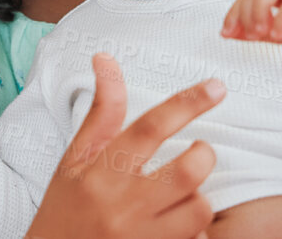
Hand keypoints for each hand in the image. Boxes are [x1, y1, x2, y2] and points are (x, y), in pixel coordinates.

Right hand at [25, 53, 223, 238]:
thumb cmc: (65, 209)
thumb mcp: (75, 159)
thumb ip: (101, 113)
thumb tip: (106, 60)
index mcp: (100, 171)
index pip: (150, 127)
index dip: (186, 103)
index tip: (216, 88)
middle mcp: (122, 204)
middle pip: (187, 171)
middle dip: (203, 156)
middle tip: (197, 153)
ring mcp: (140, 237)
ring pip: (199, 209)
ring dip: (199, 199)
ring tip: (184, 196)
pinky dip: (196, 231)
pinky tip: (177, 227)